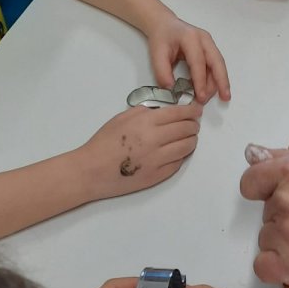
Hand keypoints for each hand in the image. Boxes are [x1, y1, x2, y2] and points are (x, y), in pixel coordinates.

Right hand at [80, 104, 201, 200]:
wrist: (91, 170)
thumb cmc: (104, 141)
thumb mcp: (122, 117)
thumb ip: (145, 111)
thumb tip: (164, 110)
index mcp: (146, 122)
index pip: (179, 114)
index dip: (192, 111)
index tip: (197, 110)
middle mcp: (155, 140)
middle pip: (186, 129)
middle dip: (193, 125)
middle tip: (193, 124)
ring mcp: (158, 160)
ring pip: (187, 147)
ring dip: (191, 140)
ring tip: (189, 137)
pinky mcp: (157, 176)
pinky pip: (178, 164)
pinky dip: (181, 156)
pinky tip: (177, 152)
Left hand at [147, 17, 229, 102]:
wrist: (164, 25)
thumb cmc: (161, 38)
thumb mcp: (156, 54)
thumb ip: (162, 73)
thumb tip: (172, 90)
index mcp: (190, 37)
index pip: (198, 62)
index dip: (200, 80)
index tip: (201, 97)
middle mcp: (204, 39)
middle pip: (217, 61)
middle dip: (222, 80)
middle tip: (225, 97)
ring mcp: (209, 43)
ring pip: (219, 64)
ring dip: (220, 81)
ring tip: (221, 97)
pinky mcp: (210, 49)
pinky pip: (216, 64)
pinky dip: (216, 77)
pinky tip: (215, 88)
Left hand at [240, 146, 288, 285]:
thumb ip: (282, 159)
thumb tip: (252, 153)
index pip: (250, 183)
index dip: (262, 190)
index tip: (276, 197)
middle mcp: (285, 201)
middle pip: (265, 214)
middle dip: (284, 216)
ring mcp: (287, 235)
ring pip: (267, 239)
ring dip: (283, 241)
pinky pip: (263, 266)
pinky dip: (277, 266)